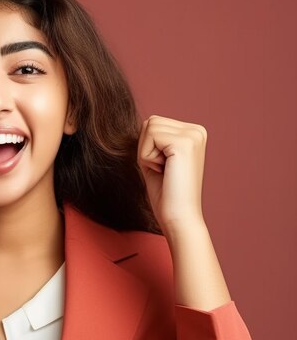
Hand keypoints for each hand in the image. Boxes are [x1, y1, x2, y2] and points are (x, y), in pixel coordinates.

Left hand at [137, 115, 206, 232]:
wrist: (179, 217)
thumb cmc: (166, 195)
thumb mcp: (157, 160)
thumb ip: (152, 141)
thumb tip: (142, 123)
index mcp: (193, 133)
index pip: (153, 124)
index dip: (147, 148)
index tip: (163, 169)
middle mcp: (197, 130)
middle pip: (150, 122)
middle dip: (146, 149)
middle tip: (162, 171)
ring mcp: (193, 135)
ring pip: (149, 127)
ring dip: (147, 154)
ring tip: (164, 171)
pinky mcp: (185, 142)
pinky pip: (149, 137)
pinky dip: (148, 157)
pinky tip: (164, 171)